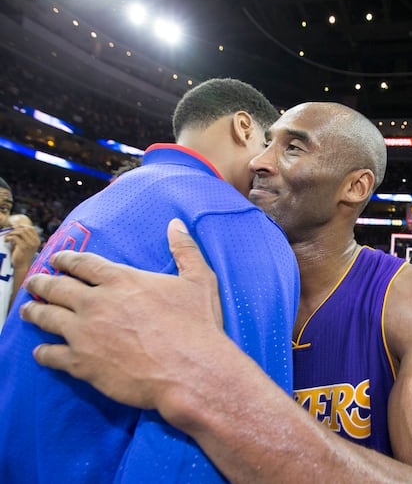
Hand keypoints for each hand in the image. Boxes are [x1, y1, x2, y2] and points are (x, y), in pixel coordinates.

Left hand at [5, 224, 39, 268]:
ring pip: (20, 232)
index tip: (14, 228)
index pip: (31, 228)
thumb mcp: (25, 244)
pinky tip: (6, 240)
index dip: (22, 226)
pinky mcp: (23, 247)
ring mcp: (30, 244)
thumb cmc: (21, 255)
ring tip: (7, 237)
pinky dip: (9, 237)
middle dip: (15, 229)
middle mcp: (35, 242)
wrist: (22, 266)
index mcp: (37, 241)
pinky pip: (15, 237)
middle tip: (9, 232)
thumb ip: (24, 237)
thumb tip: (16, 226)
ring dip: (11, 233)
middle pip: (25, 229)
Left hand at [20, 219, 225, 409]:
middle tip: (34, 283)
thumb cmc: (197, 326)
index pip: (82, 263)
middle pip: (56, 287)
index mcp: (122, 280)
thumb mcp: (200, 281)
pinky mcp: (81, 363)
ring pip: (46, 317)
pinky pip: (50, 355)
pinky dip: (42, 352)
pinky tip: (41, 351)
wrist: (191, 371)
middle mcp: (96, 302)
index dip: (65, 259)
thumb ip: (185, 250)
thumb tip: (177, 224)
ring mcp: (84, 333)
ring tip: (28, 310)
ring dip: (34, 312)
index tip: (56, 260)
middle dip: (42, 283)